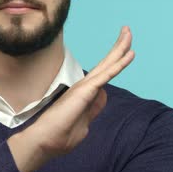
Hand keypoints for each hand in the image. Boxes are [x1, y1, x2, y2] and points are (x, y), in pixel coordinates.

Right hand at [8, 26, 134, 171]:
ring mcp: (85, 87)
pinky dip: (118, 65)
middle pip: (106, 63)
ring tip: (128, 32)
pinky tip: (129, 55)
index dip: (115, 63)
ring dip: (120, 49)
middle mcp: (85, 86)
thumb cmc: (59, 136)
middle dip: (118, 47)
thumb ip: (93, 109)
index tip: (126, 53)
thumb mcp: (83, 124)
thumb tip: (101, 98)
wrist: (43, 141)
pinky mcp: (85, 92)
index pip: (104, 74)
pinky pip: (106, 75)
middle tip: (127, 30)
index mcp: (85, 94)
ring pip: (107, 65)